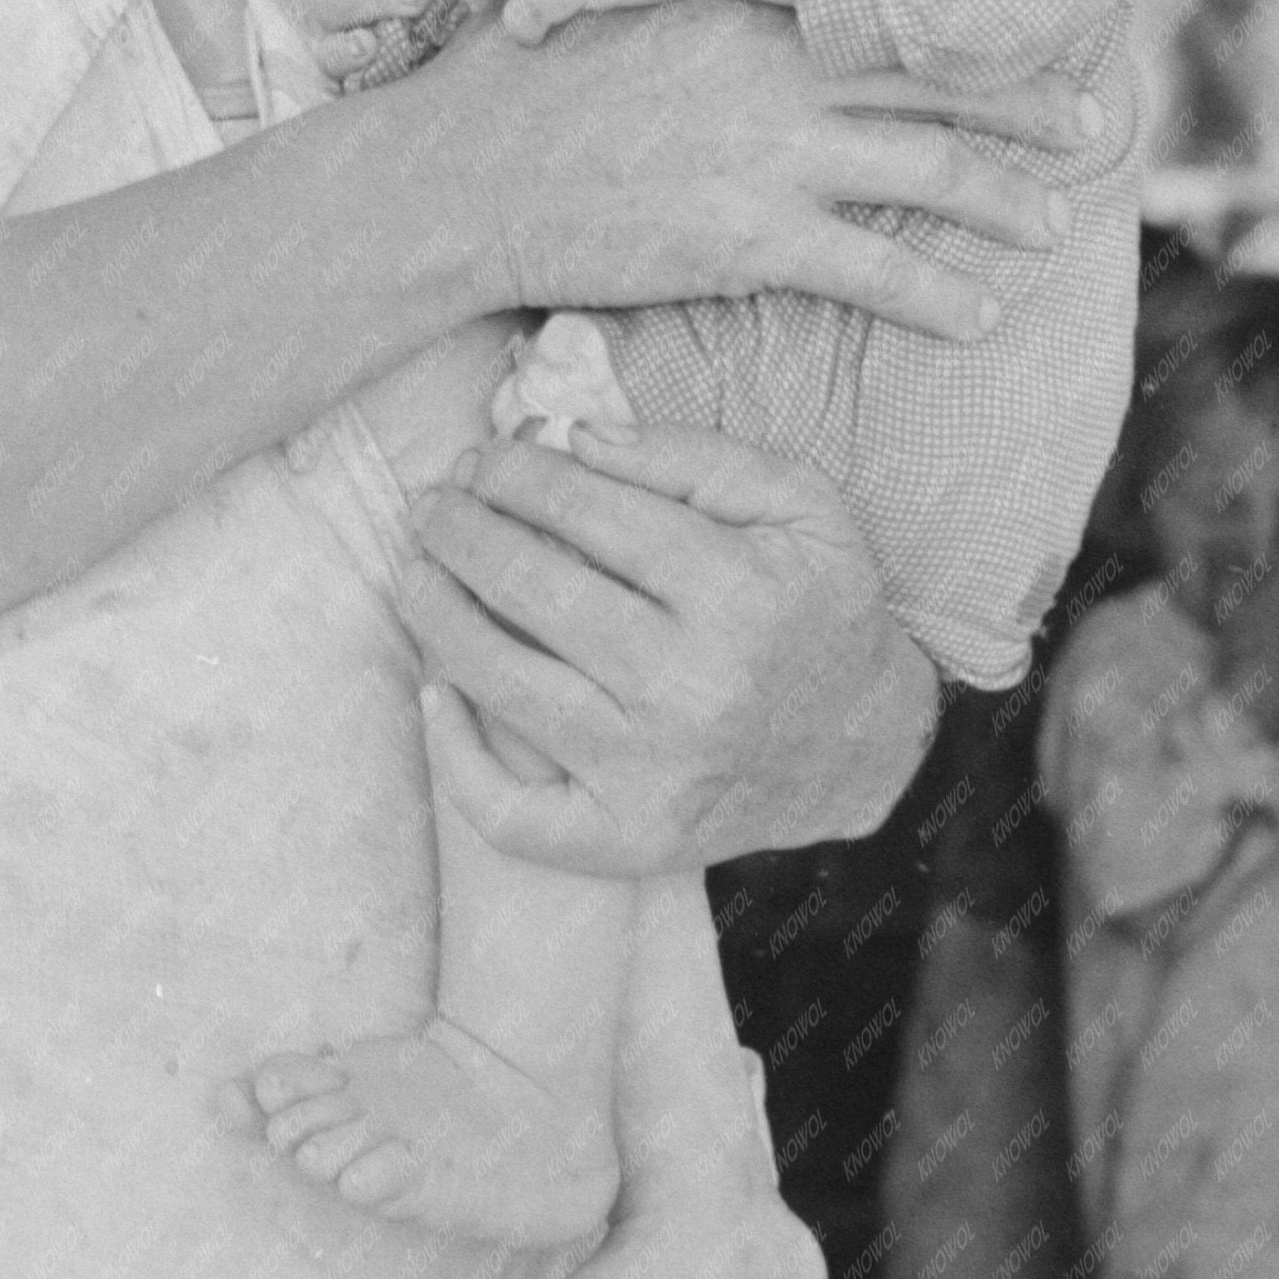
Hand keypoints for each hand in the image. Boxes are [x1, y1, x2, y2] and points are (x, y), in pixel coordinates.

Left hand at [398, 416, 940, 871]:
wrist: (864, 748)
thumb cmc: (818, 608)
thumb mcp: (796, 504)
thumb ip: (691, 456)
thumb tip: (575, 437)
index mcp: (734, 594)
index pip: (587, 512)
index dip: (517, 473)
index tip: (484, 455)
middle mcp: (687, 688)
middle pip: (532, 589)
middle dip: (461, 529)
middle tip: (433, 502)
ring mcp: (650, 774)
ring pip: (504, 685)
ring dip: (436, 614)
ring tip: (414, 569)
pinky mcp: (627, 841)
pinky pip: (513, 815)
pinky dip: (455, 759)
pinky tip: (433, 693)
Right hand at [416, 0, 1084, 341]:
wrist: (463, 174)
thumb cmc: (521, 90)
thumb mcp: (613, 7)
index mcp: (747, 10)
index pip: (886, 14)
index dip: (969, 32)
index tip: (1024, 38)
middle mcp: (776, 71)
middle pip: (937, 86)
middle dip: (1025, 110)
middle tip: (1091, 127)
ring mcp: (769, 155)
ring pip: (931, 175)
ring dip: (1006, 203)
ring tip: (1051, 225)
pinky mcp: (750, 238)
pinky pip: (876, 271)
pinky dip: (940, 295)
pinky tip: (980, 315)